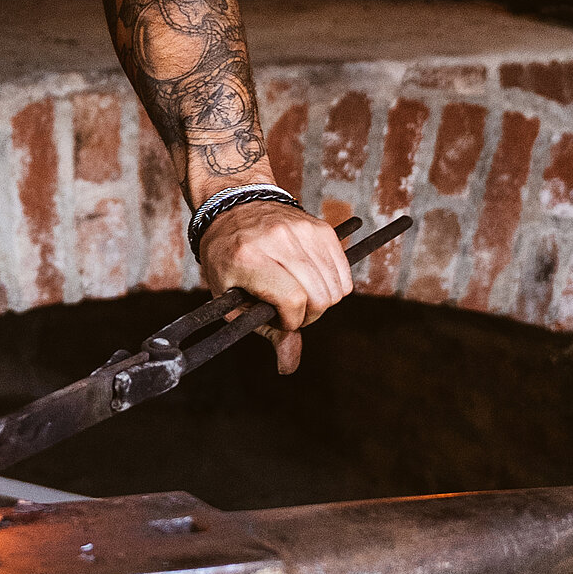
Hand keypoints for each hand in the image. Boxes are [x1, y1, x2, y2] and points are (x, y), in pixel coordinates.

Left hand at [197, 199, 351, 375]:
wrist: (233, 206)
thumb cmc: (228, 257)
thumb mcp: (232, 297)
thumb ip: (265, 332)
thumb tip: (288, 367)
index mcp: (248, 258)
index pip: (292, 300)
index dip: (291, 320)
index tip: (280, 319)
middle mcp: (278, 240)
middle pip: (320, 296)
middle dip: (309, 314)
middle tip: (291, 310)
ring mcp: (302, 231)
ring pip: (337, 286)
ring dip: (323, 300)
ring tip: (300, 293)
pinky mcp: (320, 227)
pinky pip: (344, 270)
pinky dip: (335, 284)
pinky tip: (313, 280)